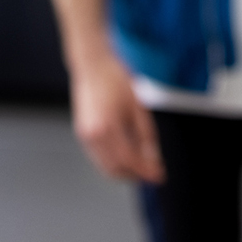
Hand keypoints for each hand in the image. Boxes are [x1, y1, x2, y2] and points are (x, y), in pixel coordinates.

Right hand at [69, 48, 164, 183]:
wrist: (92, 65)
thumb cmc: (114, 79)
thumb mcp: (138, 106)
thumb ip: (146, 135)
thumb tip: (153, 158)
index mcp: (108, 126)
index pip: (130, 160)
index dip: (146, 171)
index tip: (159, 176)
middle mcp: (93, 135)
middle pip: (116, 169)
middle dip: (136, 175)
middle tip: (152, 173)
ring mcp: (85, 136)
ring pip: (106, 167)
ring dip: (124, 172)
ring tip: (142, 167)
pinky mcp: (82, 134)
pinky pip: (98, 158)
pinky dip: (113, 163)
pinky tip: (127, 157)